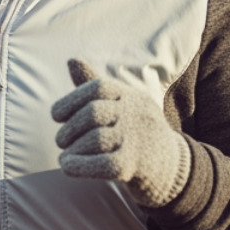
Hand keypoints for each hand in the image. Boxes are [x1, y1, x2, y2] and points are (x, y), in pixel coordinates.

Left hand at [51, 58, 190, 207]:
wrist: (174, 169)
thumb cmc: (137, 134)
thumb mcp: (122, 106)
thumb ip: (95, 85)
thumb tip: (71, 60)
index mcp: (133, 96)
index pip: (99, 87)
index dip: (71, 99)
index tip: (56, 115)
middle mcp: (139, 113)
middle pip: (94, 113)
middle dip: (69, 127)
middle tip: (60, 140)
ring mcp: (139, 140)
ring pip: (96, 139)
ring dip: (72, 148)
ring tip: (65, 155)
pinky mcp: (137, 167)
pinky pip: (103, 164)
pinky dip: (79, 165)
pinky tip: (67, 166)